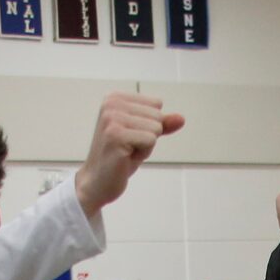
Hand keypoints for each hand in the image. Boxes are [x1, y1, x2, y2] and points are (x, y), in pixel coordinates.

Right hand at [74, 93, 182, 220]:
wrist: (98, 182)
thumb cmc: (121, 157)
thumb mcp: (144, 135)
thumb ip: (162, 124)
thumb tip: (181, 118)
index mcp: (115, 98)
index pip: (156, 105)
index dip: (149, 126)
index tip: (130, 137)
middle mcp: (111, 104)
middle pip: (157, 116)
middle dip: (148, 137)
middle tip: (128, 147)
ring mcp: (112, 119)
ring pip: (155, 128)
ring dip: (145, 146)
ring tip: (126, 152)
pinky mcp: (115, 135)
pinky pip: (150, 140)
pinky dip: (142, 154)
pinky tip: (124, 158)